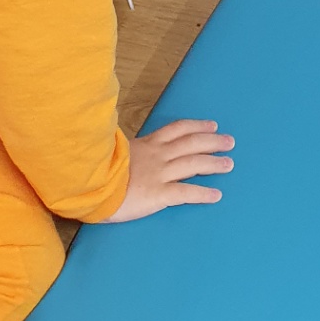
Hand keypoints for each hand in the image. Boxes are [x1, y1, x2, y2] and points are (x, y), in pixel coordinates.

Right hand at [104, 119, 233, 221]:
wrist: (89, 184)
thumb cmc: (96, 168)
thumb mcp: (112, 150)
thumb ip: (126, 148)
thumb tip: (125, 145)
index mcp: (147, 144)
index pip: (177, 129)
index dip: (197, 126)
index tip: (212, 125)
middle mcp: (158, 155)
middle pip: (192, 144)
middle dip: (212, 142)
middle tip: (230, 141)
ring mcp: (159, 174)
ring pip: (194, 164)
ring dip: (214, 163)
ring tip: (229, 164)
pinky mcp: (158, 194)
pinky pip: (186, 193)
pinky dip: (203, 194)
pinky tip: (216, 195)